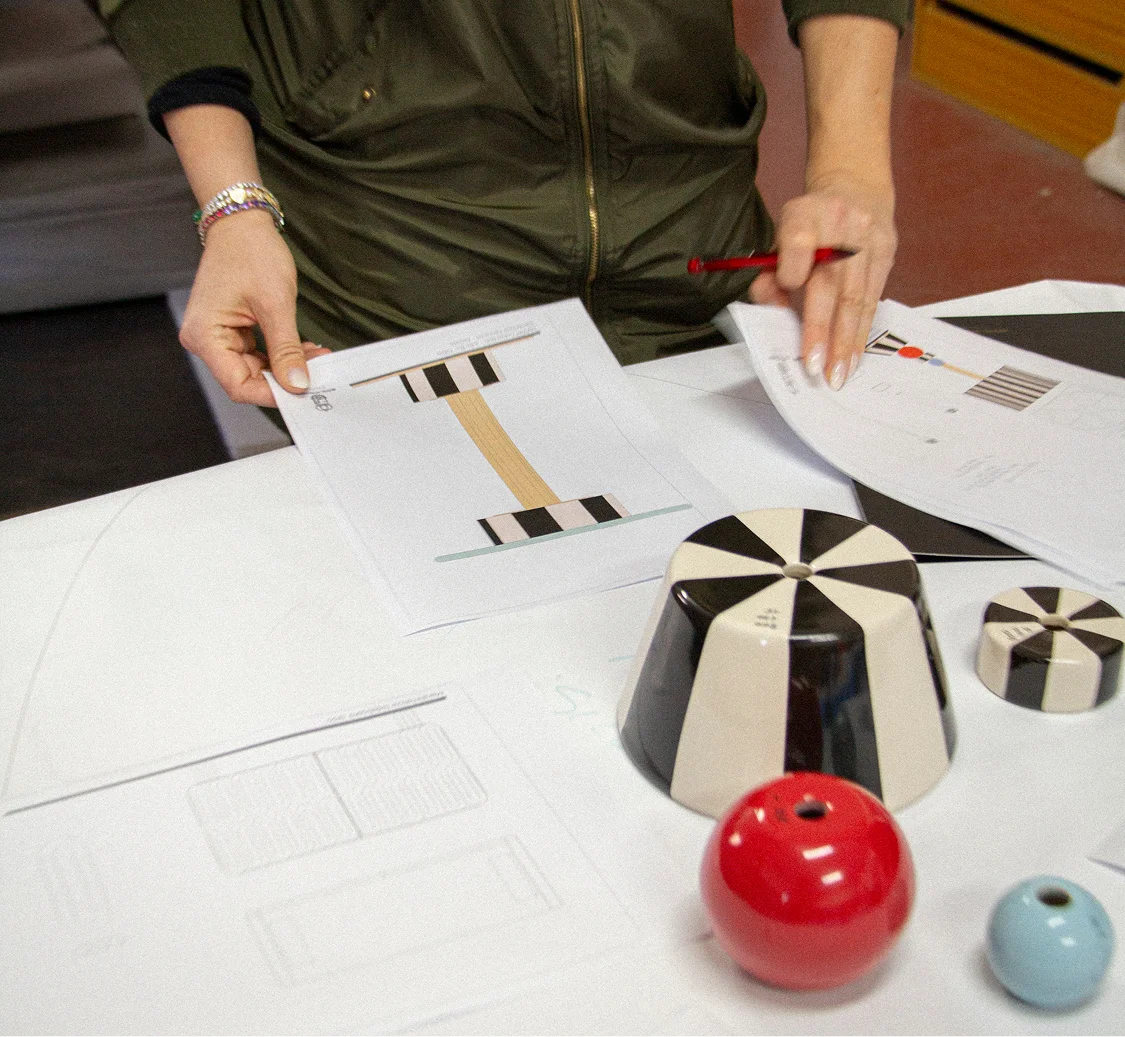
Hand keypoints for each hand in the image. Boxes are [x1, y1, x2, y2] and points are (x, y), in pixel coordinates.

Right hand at [179, 209, 329, 406]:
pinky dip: (281, 355)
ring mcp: (216, 336)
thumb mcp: (276, 304)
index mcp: (204, 335)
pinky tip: (304, 350)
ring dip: (286, 367)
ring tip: (316, 357)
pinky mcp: (229, 331)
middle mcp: (204, 340)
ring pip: (255, 369)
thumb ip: (287, 349)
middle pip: (246, 380)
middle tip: (319, 371)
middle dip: (285, 379)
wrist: (242, 224)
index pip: (238, 385)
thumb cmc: (251, 252)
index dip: (273, 394)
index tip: (304, 392)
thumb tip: (297, 384)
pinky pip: (256, 354)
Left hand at [750, 175, 895, 388]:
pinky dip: (862, 331)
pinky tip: (854, 355)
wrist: (854, 189)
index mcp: (805, 215)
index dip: (791, 271)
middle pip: (831, 282)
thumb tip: (772, 306)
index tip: (786, 292)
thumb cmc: (809, 223)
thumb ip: (769, 272)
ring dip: (847, 341)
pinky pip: (873, 298)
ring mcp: (868, 239)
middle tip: (815, 367)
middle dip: (822, 330)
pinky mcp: (887, 252)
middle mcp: (840, 226)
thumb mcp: (779, 236)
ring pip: (857, 296)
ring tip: (839, 372)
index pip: (798, 242)